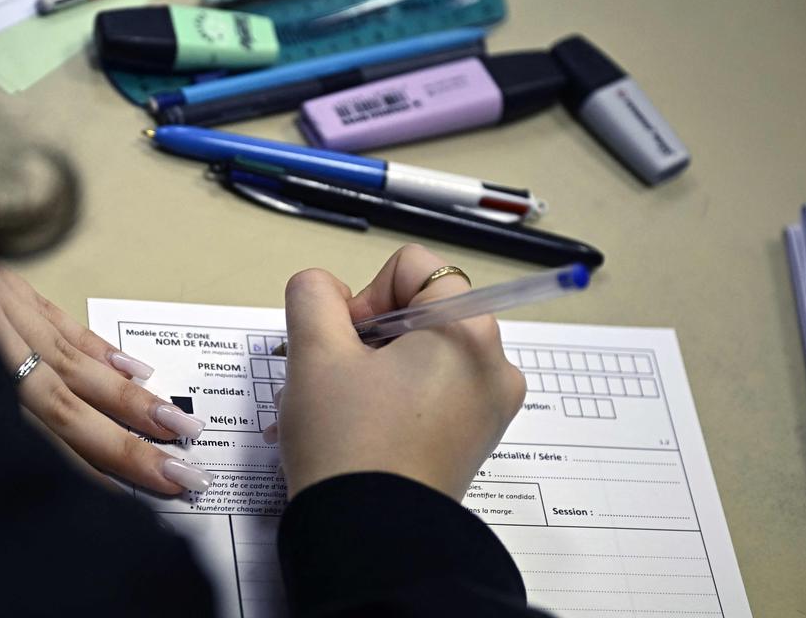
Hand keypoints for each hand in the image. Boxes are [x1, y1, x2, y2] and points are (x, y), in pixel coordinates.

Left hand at [0, 243, 213, 494]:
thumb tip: (35, 471)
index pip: (42, 433)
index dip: (100, 465)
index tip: (148, 492)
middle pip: (66, 401)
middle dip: (131, 438)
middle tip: (185, 467)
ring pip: (70, 360)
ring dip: (129, 394)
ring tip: (177, 422)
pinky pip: (55, 320)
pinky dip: (97, 346)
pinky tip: (132, 368)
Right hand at [274, 244, 525, 501]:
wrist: (367, 538)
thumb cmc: (349, 448)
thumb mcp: (314, 353)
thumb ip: (313, 295)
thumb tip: (325, 288)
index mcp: (467, 332)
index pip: (413, 267)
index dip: (365, 294)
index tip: (343, 340)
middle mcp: (493, 365)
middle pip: (420, 310)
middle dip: (367, 336)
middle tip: (333, 376)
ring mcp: (488, 405)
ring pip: (421, 353)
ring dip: (373, 368)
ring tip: (335, 407)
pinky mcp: (474, 437)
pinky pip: (432, 392)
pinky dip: (392, 397)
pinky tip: (354, 425)